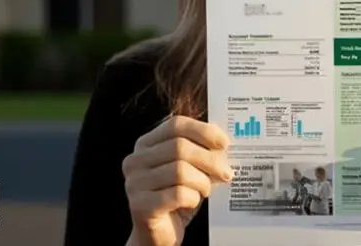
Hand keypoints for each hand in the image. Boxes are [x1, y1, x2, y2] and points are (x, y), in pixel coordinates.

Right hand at [122, 116, 233, 245]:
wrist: (157, 234)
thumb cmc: (175, 198)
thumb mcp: (188, 170)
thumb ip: (200, 153)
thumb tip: (223, 145)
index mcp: (146, 144)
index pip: (175, 125)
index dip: (203, 131)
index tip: (224, 143)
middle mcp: (135, 160)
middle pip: (180, 147)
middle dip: (209, 160)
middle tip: (226, 172)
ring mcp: (134, 183)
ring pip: (180, 171)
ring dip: (202, 182)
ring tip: (206, 190)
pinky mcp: (140, 205)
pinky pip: (177, 194)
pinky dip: (192, 198)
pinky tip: (193, 201)